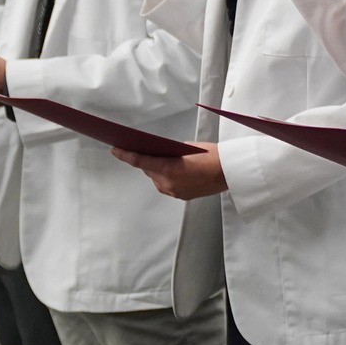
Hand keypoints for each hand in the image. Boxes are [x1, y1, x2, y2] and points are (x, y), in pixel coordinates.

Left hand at [112, 143, 227, 200]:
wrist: (230, 172)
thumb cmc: (213, 157)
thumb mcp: (188, 148)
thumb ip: (170, 153)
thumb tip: (160, 155)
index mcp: (169, 169)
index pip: (141, 161)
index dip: (126, 155)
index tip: (115, 151)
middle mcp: (169, 183)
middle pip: (149, 171)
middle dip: (150, 162)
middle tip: (158, 152)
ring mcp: (175, 191)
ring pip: (158, 179)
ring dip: (160, 171)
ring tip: (175, 163)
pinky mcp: (181, 196)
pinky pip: (168, 186)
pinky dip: (169, 179)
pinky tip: (181, 172)